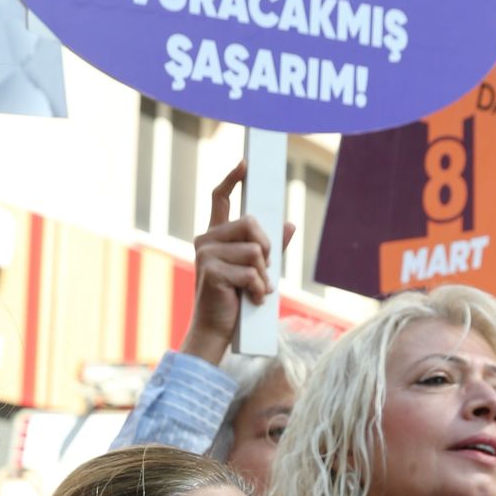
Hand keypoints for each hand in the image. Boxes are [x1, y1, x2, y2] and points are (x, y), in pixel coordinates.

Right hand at [180, 162, 296, 365]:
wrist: (216, 331)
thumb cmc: (236, 301)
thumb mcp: (257, 271)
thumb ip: (270, 249)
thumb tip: (289, 224)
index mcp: (215, 237)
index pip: (220, 199)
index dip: (232, 179)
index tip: (245, 163)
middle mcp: (206, 241)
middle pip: (250, 223)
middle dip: (266, 247)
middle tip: (263, 271)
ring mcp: (206, 255)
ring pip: (255, 250)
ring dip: (264, 275)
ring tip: (255, 290)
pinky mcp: (212, 271)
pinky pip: (252, 271)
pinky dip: (259, 289)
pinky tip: (251, 300)